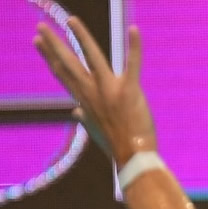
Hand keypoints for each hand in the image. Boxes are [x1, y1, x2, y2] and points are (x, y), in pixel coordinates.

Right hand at [34, 18, 156, 166]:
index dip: (50, 56)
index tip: (39, 42)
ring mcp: (109, 89)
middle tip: (41, 27)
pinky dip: (134, 46)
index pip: (62, 74)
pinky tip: (134, 29)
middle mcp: (92, 92)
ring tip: (72, 20)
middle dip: (54, 44)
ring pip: (92, 56)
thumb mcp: (94, 130)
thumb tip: (76, 112)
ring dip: (81, 36)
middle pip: (68, 63)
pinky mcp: (129, 90)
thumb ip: (84, 118)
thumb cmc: (116, 144)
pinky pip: (133, 63)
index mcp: (83, 100)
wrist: (133, 155)